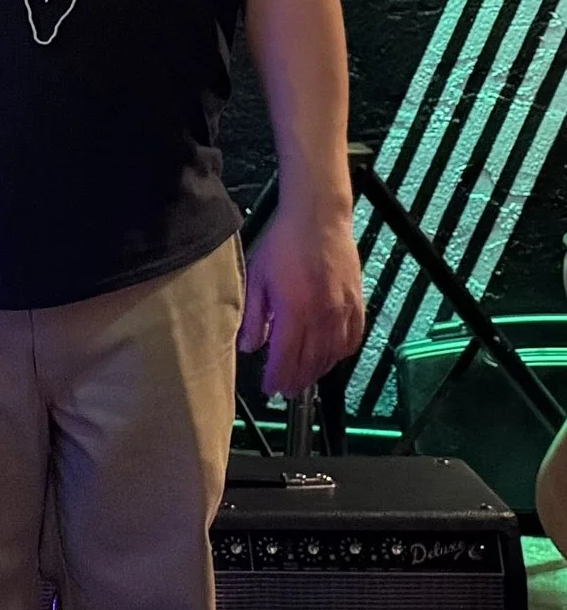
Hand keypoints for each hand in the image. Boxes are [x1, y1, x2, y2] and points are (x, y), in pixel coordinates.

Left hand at [240, 204, 364, 396]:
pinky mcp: (358, 301)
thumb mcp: (258, 279)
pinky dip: (342, 353)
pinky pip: (353, 337)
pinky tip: (331, 358)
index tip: (269, 390)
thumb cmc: (283, 245)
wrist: (318, 218)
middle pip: (311, 360)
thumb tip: (250, 346)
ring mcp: (344, 309)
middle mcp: (323, 315)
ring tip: (304, 380)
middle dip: (296, 380)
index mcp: (295, 311)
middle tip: (285, 391)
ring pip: (333, 353)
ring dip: (318, 371)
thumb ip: (255, 316)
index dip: (277, 377)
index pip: (287, 357)